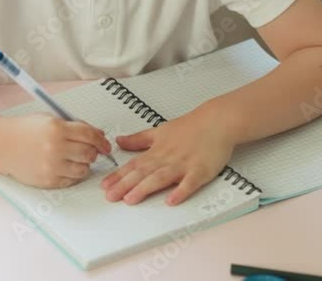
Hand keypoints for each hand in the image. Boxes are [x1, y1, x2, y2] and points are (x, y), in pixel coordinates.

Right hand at [0, 114, 111, 188]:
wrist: (0, 144)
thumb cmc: (23, 130)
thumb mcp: (49, 119)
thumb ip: (74, 125)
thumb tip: (97, 134)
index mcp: (57, 128)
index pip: (90, 135)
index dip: (101, 140)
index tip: (105, 144)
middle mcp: (55, 147)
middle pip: (89, 153)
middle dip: (94, 152)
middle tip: (90, 151)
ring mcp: (51, 165)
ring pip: (83, 169)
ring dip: (85, 165)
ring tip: (76, 159)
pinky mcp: (47, 179)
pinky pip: (71, 180)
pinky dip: (73, 175)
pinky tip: (67, 167)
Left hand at [101, 108, 233, 205]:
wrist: (216, 121)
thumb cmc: (190, 127)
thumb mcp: (159, 131)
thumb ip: (138, 139)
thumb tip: (119, 141)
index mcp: (157, 151)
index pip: (133, 165)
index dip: (118, 176)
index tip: (105, 186)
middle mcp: (167, 158)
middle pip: (143, 173)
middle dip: (125, 185)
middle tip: (110, 196)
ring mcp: (183, 165)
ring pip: (161, 178)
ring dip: (145, 188)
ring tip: (131, 199)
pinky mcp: (200, 171)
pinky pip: (189, 183)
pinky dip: (180, 191)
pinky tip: (171, 201)